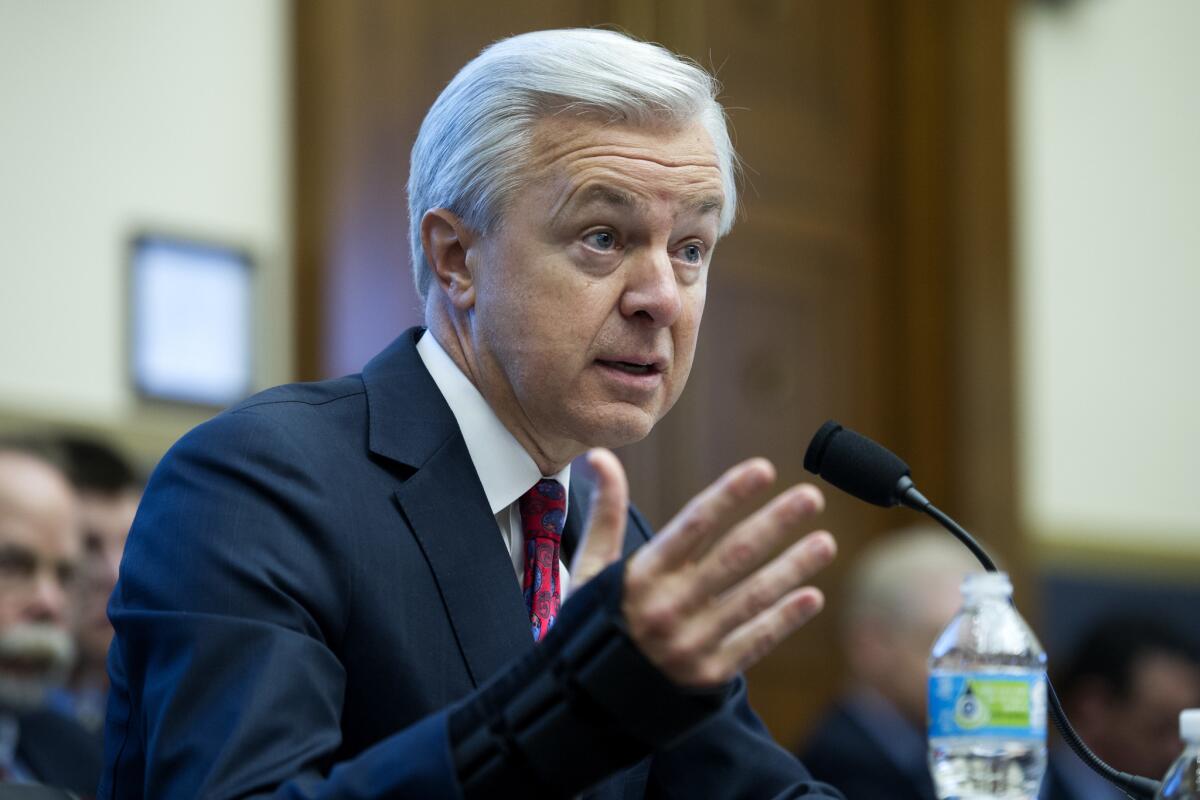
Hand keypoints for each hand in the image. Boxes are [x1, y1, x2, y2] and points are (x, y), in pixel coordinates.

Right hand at [569, 448, 835, 687]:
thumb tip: (600, 456)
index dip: (729, 494)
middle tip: (811, 497)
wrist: (588, 703)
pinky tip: (811, 595)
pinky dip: (784, 618)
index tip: (763, 468)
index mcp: (641, 576)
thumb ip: (605, 513)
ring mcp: (692, 643)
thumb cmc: (593, 623)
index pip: (693, 525)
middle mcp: (669, 607)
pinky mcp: (709, 675)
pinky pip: (754, 641)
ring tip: (825, 542)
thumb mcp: (588, 569)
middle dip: (775, 523)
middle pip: (732, 556)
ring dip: (793, 567)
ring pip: (752, 597)